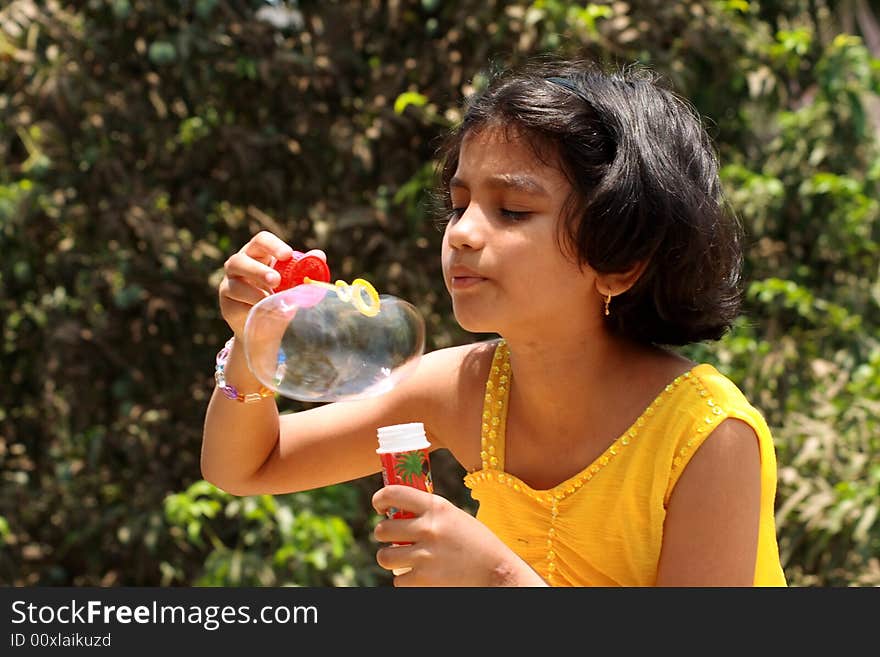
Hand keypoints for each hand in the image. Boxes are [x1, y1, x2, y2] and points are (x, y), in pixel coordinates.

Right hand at [219, 230, 325, 336]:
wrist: (267, 327)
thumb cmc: (280, 298)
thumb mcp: (293, 284)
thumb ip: (304, 269)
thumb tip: (320, 255)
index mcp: (258, 254)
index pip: (261, 241)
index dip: (273, 245)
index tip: (287, 255)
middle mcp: (240, 264)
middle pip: (241, 259)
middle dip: (258, 270)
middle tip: (275, 280)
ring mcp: (230, 282)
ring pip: (234, 282)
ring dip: (253, 290)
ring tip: (269, 298)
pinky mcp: (226, 300)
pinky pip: (234, 301)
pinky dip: (249, 304)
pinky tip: (261, 309)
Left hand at [372, 485, 545, 586]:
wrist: (498, 572)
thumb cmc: (477, 543)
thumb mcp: (455, 517)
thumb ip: (430, 512)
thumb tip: (398, 510)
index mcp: (436, 507)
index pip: (393, 494)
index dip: (380, 499)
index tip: (380, 507)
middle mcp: (428, 528)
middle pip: (382, 529)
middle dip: (383, 534)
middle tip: (391, 538)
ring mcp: (425, 555)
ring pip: (383, 556)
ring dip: (388, 557)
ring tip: (399, 558)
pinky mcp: (424, 580)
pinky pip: (398, 579)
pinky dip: (405, 580)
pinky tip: (417, 575)